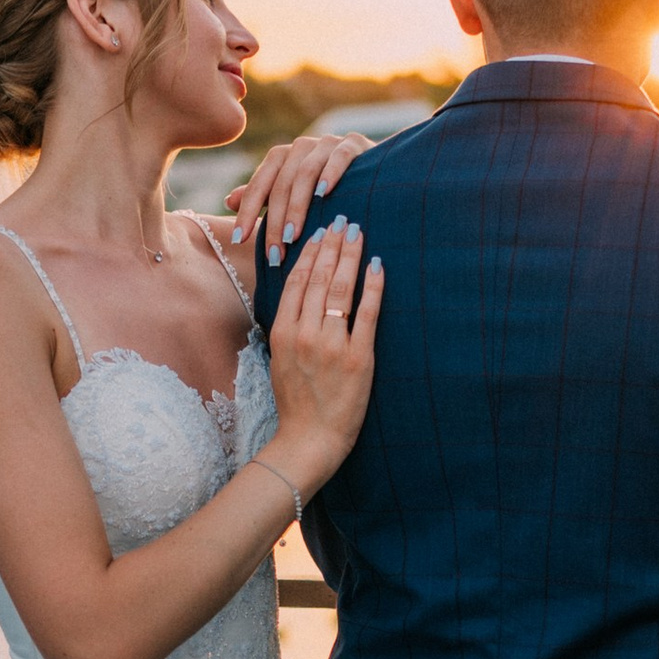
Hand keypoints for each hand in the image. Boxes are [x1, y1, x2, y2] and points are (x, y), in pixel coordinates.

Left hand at [224, 132, 372, 264]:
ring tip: (294, 236)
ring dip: (297, 207)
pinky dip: (330, 173)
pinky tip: (325, 194)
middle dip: (275, 221)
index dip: (247, 212)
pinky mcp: (353, 144)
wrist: (371, 171)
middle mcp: (300, 146)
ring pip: (305, 173)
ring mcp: (327, 143)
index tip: (239, 240)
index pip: (258, 185)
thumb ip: (262, 196)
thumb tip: (229, 201)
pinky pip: (339, 157)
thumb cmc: (324, 188)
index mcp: (281, 157)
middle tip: (274, 253)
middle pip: (281, 184)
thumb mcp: (290, 193)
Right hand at [264, 220, 382, 495]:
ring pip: (341, 290)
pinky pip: (367, 314)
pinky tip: (377, 266)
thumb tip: (298, 295)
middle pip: (320, 278)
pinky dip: (373, 286)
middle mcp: (305, 334)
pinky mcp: (358, 358)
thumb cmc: (296, 402)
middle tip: (343, 219)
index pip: (297, 281)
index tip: (320, 232)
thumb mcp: (280, 359)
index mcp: (283, 332)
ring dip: (350, 256)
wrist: (309, 439)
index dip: (310, 252)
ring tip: (358, 233)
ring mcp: (332, 345)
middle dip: (332, 245)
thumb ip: (288, 326)